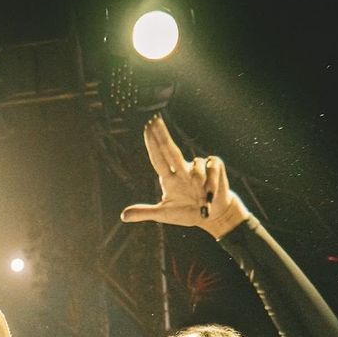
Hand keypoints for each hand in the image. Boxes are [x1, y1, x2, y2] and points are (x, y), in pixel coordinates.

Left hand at [120, 115, 248, 238]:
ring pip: (196, 167)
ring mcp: (198, 166)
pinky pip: (211, 169)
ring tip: (201, 199)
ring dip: (199, 185)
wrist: (214, 216)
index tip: (146, 128)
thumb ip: (145, 212)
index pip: (158, 158)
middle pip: (170, 149)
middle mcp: (181, 168)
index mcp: (169, 178)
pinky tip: (210, 195)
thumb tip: (123, 216)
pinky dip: (211, 185)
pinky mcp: (214, 166)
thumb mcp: (164, 214)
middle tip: (154, 120)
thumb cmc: (188, 213)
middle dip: (162, 135)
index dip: (152, 144)